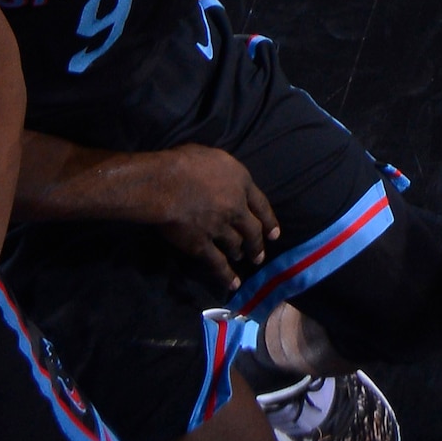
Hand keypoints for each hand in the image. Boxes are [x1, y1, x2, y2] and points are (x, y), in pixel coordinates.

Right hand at [121, 142, 280, 286]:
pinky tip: (233, 284)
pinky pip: (218, 264)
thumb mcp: (214, 156)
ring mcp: (221, 229)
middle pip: (253, 230)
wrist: (166, 184)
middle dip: (257, 244)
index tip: (275, 234)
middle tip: (259, 255)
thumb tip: (224, 176)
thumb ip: (225, 172)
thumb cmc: (185, 162)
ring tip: (241, 258)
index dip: (269, 220)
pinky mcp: (202, 246)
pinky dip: (227, 276)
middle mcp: (236, 208)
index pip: (261, 204)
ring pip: (237, 245)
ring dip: (241, 253)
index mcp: (241, 183)